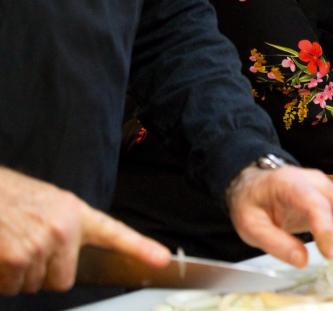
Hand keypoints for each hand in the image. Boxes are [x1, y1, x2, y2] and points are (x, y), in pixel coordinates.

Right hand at [0, 167, 169, 293]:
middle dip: (43, 273)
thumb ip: (69, 229)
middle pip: (63, 280)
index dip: (141, 249)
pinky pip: (13, 286)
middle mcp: (64, 229)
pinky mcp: (17, 258)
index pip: (115, 233)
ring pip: (34, 285)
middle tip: (27, 249)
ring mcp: (41, 245)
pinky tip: (0, 253)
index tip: (163, 260)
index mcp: (76, 214)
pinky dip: (2, 279)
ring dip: (19, 275)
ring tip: (11, 245)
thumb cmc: (11, 198)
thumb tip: (72, 258)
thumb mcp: (50, 204)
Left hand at [227, 165, 332, 267]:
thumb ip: (274, 243)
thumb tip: (302, 261)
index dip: (326, 229)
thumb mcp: (250, 225)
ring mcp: (329, 187)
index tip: (327, 255)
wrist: (256, 184)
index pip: (316, 203)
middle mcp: (316, 182)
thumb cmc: (252, 203)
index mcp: (291, 185)